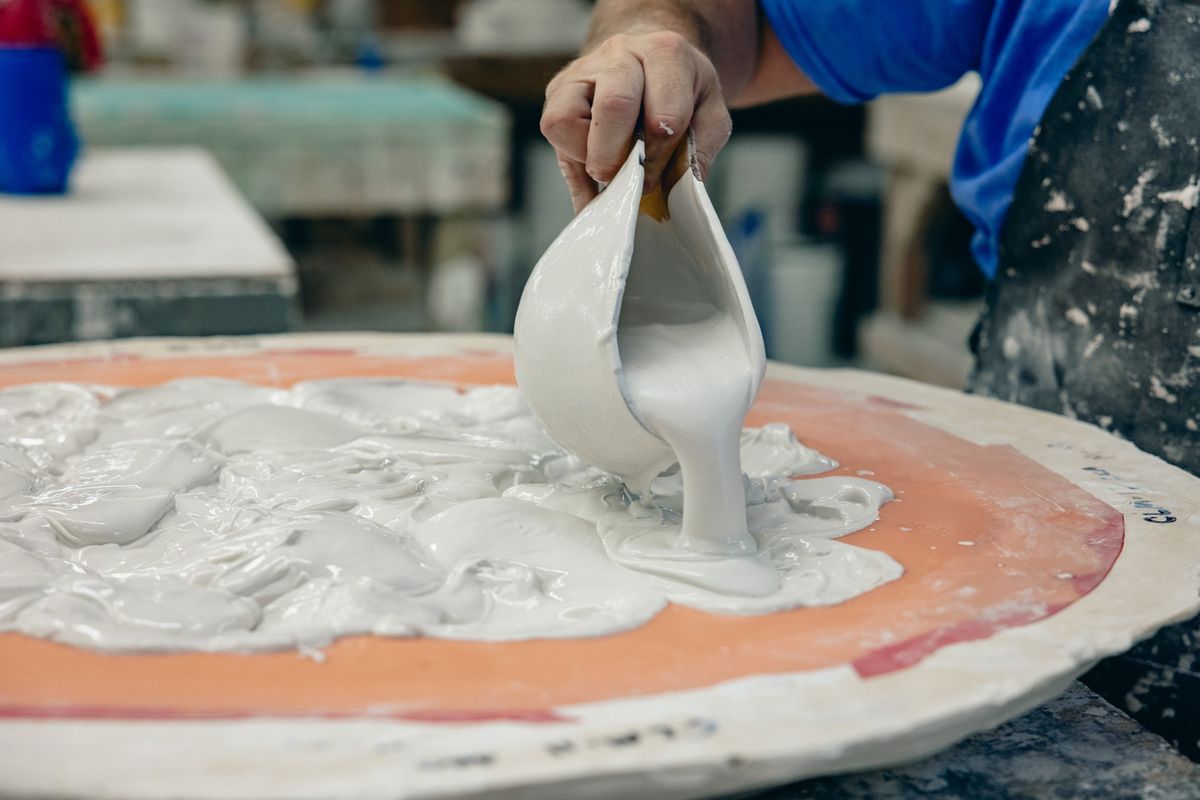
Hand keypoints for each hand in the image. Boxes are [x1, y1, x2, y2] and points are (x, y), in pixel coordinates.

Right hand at [541, 30, 732, 212]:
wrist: (648, 57)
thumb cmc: (679, 90)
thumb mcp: (708, 114)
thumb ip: (699, 150)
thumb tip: (671, 192)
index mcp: (665, 54)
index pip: (663, 115)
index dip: (658, 158)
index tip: (653, 180)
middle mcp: (620, 54)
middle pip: (613, 106)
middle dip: (619, 158)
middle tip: (627, 182)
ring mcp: (582, 70)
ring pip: (565, 118)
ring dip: (587, 155)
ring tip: (608, 167)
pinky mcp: (558, 89)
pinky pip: (553, 129)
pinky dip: (572, 159)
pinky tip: (591, 171)